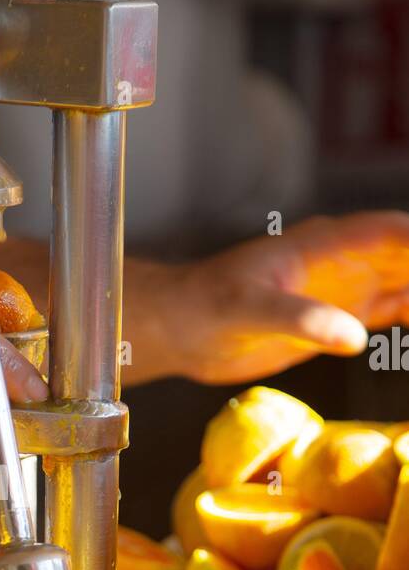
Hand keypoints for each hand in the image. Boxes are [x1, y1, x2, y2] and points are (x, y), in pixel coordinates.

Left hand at [134, 211, 408, 385]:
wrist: (182, 329)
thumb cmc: (204, 308)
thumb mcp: (248, 311)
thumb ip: (300, 320)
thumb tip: (353, 336)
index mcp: (323, 245)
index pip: (392, 233)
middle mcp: (342, 260)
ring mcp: (345, 287)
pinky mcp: (340, 317)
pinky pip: (396, 309)